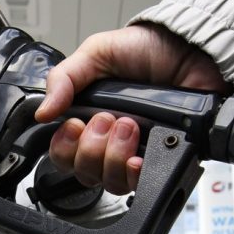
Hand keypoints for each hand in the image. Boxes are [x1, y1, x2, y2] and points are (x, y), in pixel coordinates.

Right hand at [35, 23, 229, 194]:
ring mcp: (137, 153)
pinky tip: (138, 158)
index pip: (64, 153)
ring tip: (130, 126)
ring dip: (114, 155)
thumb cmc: (147, 48)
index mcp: (90, 117)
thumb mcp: (97, 52)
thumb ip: (64, 78)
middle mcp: (111, 141)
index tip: (74, 125)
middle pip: (84, 173)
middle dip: (91, 148)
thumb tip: (42, 112)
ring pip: (110, 182)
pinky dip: (135, 174)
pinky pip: (142, 184)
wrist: (191, 51)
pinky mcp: (163, 158)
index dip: (64, 147)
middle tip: (108, 118)